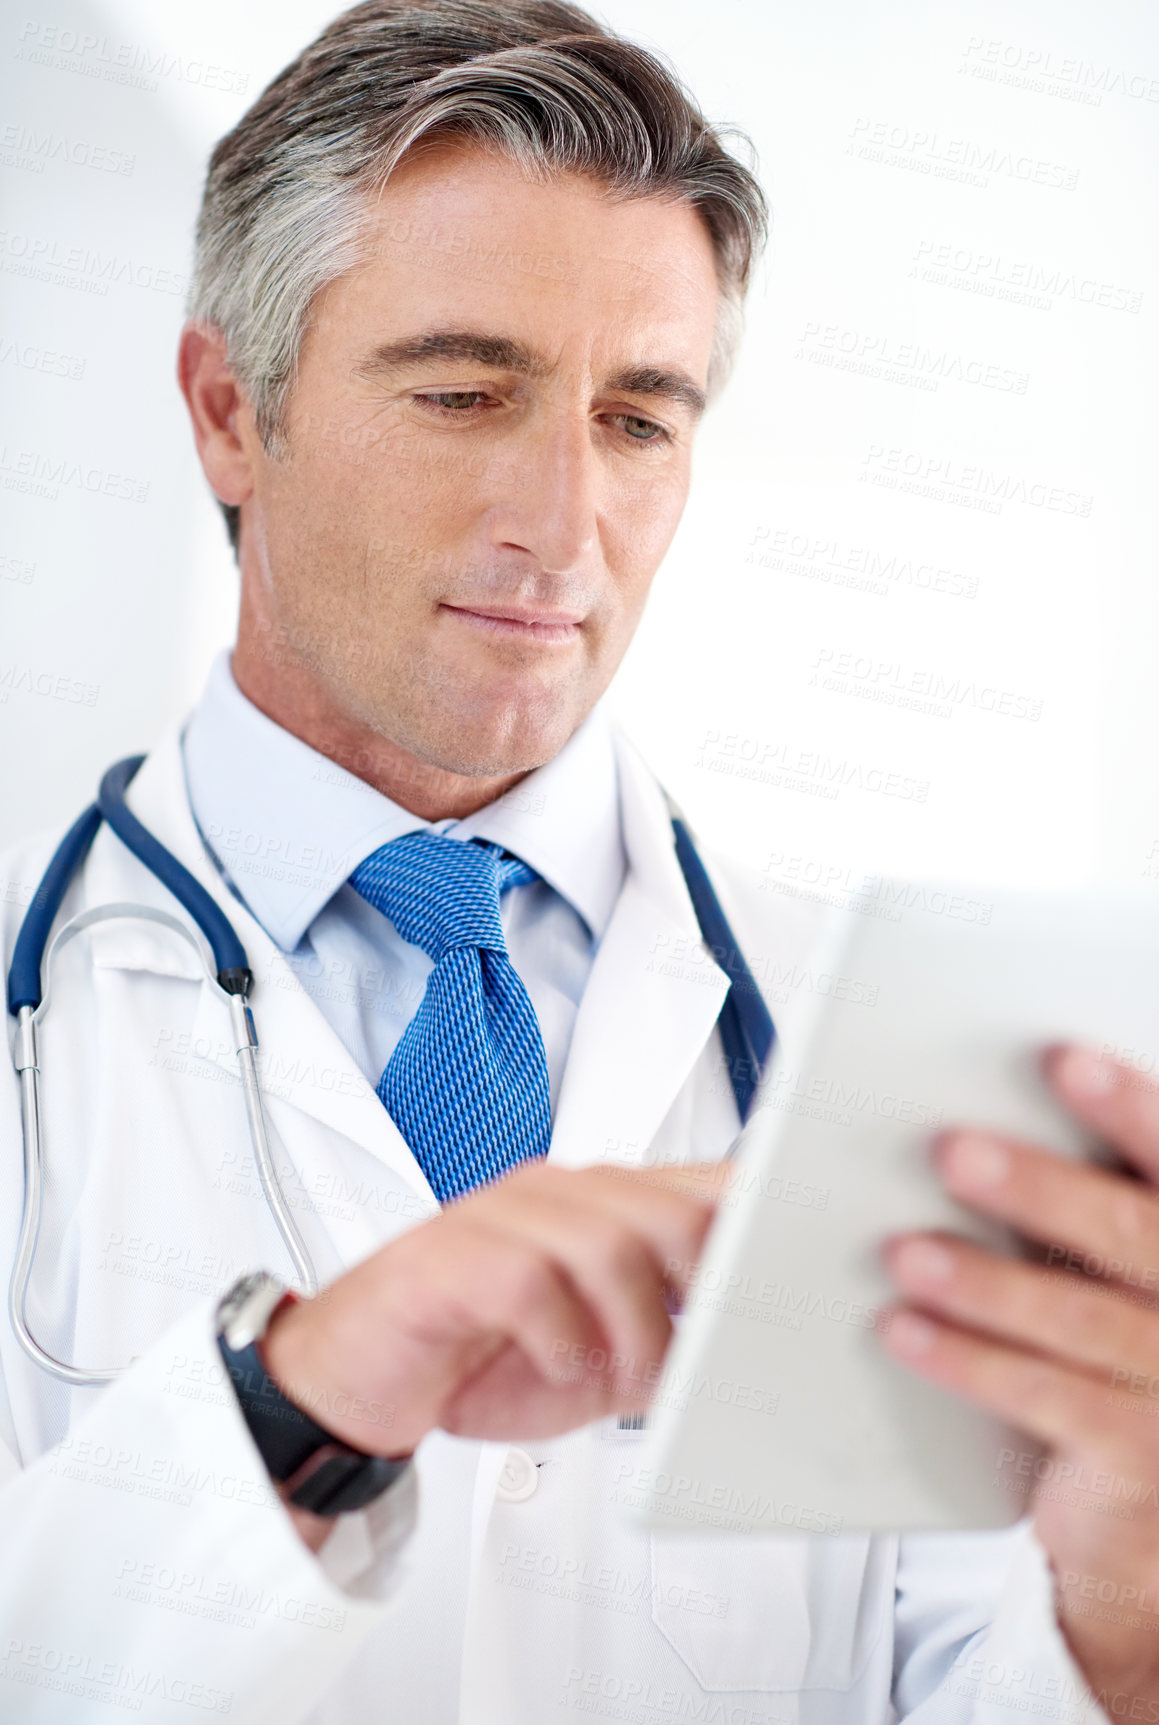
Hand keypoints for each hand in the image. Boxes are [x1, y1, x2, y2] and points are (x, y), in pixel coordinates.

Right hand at [263, 1159, 725, 1460]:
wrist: (362, 1374)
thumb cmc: (482, 1353)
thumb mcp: (600, 1351)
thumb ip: (667, 1332)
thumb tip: (737, 1344)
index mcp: (602, 1204)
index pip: (701, 1183)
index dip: (758, 1216)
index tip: (792, 1266)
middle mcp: (556, 1195)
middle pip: (670, 1211)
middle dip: (695, 1294)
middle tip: (689, 1356)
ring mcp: (502, 1218)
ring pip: (609, 1244)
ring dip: (632, 1332)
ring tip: (620, 1377)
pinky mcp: (452, 1258)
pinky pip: (531, 1282)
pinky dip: (560, 1342)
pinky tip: (556, 1366)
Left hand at [881, 1044, 1158, 1705]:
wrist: (1152, 1501)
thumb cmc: (1127, 1349)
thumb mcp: (1126, 1263)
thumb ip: (1095, 1193)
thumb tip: (985, 1111)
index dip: (1130, 1107)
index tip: (1065, 1059)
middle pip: (1131, 1233)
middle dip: (1038, 1187)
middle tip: (954, 1152)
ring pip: (1078, 1318)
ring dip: (982, 1280)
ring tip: (905, 1250)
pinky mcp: (1137, 1456)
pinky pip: (1044, 1397)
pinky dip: (965, 1359)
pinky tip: (905, 1329)